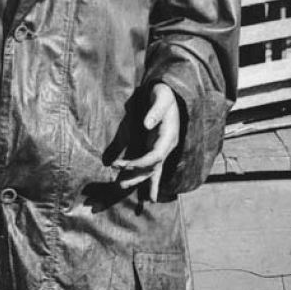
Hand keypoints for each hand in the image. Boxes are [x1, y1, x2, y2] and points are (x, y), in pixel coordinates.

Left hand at [111, 83, 181, 201]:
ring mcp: (161, 148)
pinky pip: (151, 167)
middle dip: (137, 177)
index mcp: (168, 137)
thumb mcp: (162, 98)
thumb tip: (147, 123)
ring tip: (122, 188)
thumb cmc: (165, 94)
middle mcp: (166, 146)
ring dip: (138, 179)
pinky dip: (147, 179)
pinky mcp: (155, 147)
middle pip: (153, 168)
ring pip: (151, 170)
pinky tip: (146, 196)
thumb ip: (155, 110)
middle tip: (119, 186)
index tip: (125, 165)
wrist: (171, 93)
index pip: (156, 156)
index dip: (141, 163)